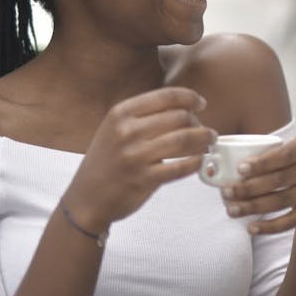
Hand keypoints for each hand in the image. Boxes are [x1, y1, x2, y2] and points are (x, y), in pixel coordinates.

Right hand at [64, 87, 213, 231]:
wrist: (86, 199)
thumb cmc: (106, 162)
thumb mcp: (114, 129)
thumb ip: (143, 116)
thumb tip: (184, 106)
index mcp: (121, 113)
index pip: (166, 96)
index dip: (190, 98)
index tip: (200, 104)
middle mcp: (127, 132)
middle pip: (180, 117)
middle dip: (198, 123)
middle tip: (205, 130)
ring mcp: (135, 156)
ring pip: (184, 139)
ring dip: (204, 140)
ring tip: (209, 142)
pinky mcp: (143, 179)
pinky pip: (181, 167)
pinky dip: (196, 162)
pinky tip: (199, 161)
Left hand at [219, 135, 295, 234]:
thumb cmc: (295, 165)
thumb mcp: (289, 152)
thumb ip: (266, 154)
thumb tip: (223, 164)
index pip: (284, 154)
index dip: (262, 163)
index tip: (239, 169)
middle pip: (279, 180)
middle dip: (249, 187)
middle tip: (226, 192)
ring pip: (281, 201)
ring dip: (253, 207)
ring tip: (232, 210)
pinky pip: (289, 221)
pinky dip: (269, 226)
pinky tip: (251, 228)